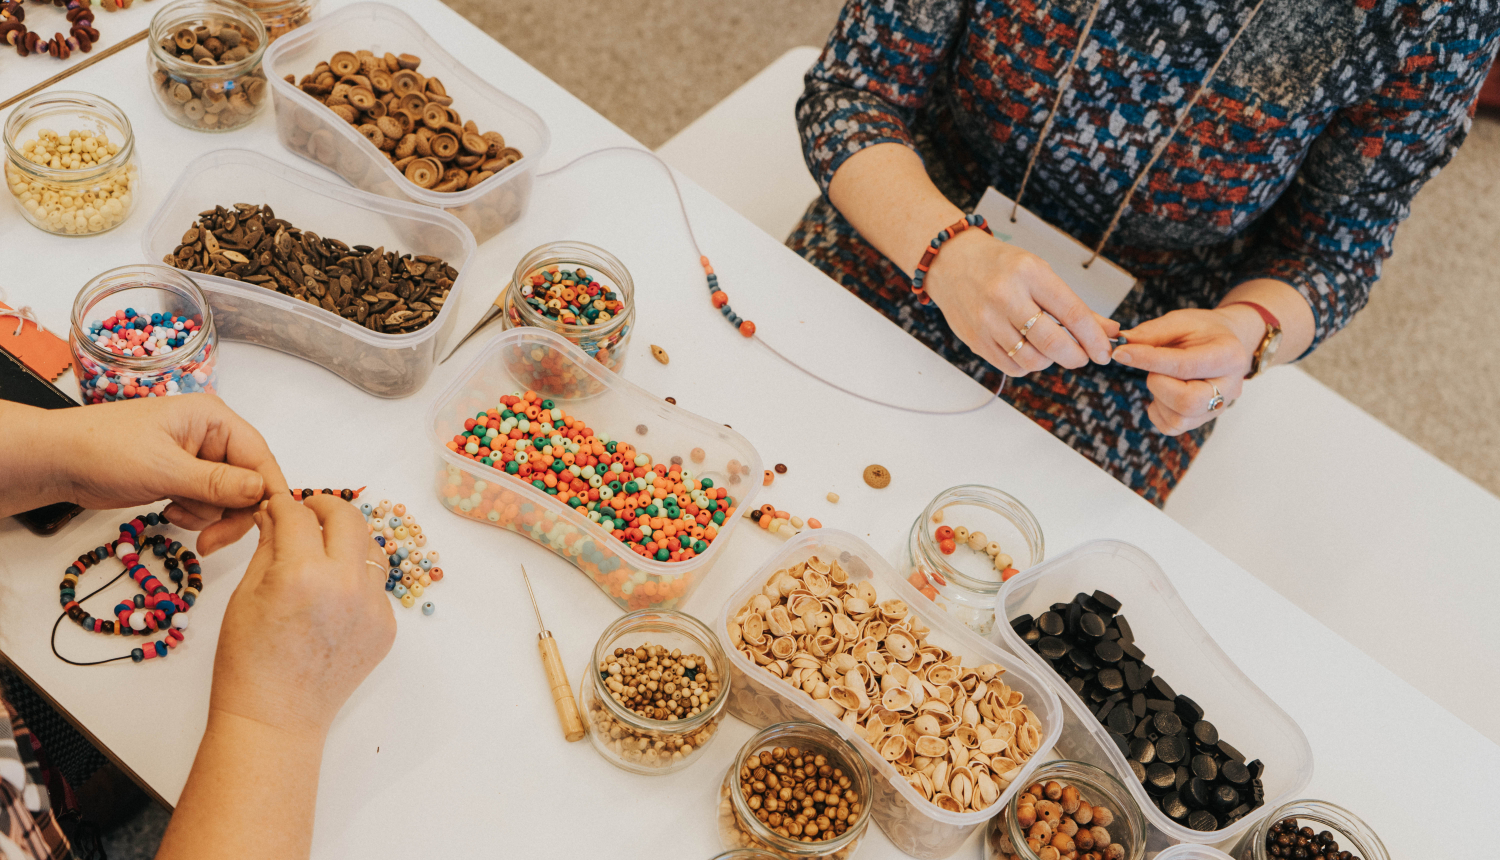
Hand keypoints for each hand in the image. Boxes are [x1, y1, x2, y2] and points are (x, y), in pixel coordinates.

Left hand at [45, 394, 282, 553]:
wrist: (56, 461)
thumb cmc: (103, 450)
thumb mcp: (165, 469)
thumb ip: (217, 483)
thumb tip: (261, 492)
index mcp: (214, 418)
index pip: (260, 457)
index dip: (268, 491)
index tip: (269, 523)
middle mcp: (211, 435)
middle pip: (248, 482)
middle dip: (230, 512)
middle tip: (211, 541)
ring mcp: (197, 458)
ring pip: (228, 499)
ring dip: (206, 514)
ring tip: (174, 510)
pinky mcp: (182, 477)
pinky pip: (207, 504)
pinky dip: (193, 514)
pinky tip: (169, 510)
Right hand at [210, 493, 394, 741]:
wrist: (275, 718)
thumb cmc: (248, 662)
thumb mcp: (246, 594)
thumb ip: (269, 546)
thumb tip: (278, 514)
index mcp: (303, 573)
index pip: (299, 515)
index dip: (284, 505)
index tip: (279, 507)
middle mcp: (346, 585)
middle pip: (349, 519)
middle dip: (326, 507)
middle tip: (309, 512)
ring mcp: (373, 607)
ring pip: (372, 549)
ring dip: (349, 541)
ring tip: (324, 551)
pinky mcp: (387, 627)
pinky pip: (376, 586)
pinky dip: (357, 580)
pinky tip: (332, 596)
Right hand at [922, 230, 1117, 374]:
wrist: (951, 263)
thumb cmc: (1000, 266)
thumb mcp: (1040, 274)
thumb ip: (1074, 306)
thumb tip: (1110, 332)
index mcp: (1029, 273)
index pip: (1072, 313)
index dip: (1094, 338)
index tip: (1105, 352)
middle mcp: (1006, 296)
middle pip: (1053, 343)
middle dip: (1077, 356)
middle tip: (1082, 356)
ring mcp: (987, 320)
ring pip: (1033, 361)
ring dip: (1049, 361)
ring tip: (1048, 347)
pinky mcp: (974, 340)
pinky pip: (1012, 367)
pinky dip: (1026, 365)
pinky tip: (1026, 350)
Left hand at [1111, 308, 1257, 435]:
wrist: (1225, 344)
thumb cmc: (1203, 331)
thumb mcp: (1181, 321)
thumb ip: (1153, 332)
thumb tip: (1123, 343)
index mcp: (1228, 356)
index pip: (1184, 366)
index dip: (1148, 360)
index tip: (1121, 353)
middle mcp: (1229, 387)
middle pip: (1188, 402)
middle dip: (1158, 384)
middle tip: (1154, 369)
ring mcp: (1218, 408)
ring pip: (1179, 419)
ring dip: (1158, 397)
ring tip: (1163, 376)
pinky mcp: (1203, 421)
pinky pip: (1171, 427)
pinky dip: (1158, 410)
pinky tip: (1164, 391)